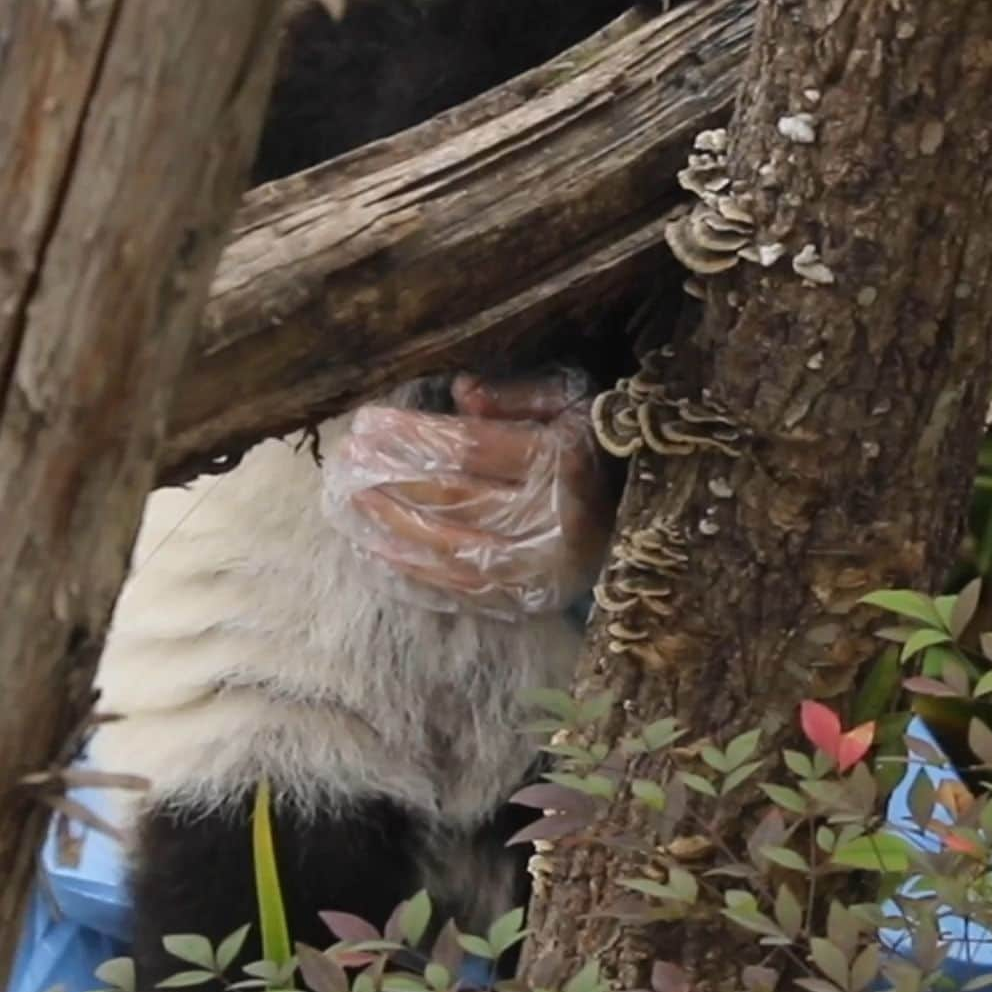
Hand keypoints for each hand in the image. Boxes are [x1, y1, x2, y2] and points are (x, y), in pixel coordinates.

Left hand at [322, 370, 615, 617]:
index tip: (367, 424)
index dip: (413, 437)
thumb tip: (460, 393)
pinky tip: (375, 551)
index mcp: (562, 460)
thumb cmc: (597, 445)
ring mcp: (540, 566)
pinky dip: (413, 572)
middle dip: (391, 478)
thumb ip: (518, 394)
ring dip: (391, 526)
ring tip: (347, 503)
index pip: (470, 449)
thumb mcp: (572, 401)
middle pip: (453, 498)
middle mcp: (551, 517)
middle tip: (345, 462)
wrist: (646, 516)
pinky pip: (461, 589)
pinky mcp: (530, 598)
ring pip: (449, 548)